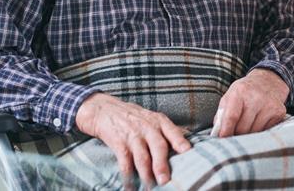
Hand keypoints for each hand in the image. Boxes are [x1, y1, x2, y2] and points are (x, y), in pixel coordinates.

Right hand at [75, 93, 190, 187]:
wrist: (105, 110)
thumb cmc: (134, 117)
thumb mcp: (153, 118)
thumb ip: (168, 131)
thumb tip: (188, 142)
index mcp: (160, 121)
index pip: (173, 131)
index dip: (181, 142)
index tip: (188, 152)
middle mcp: (148, 128)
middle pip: (158, 147)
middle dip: (162, 165)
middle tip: (165, 180)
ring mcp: (133, 136)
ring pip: (142, 157)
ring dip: (146, 174)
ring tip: (151, 187)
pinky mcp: (119, 143)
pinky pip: (124, 162)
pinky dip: (128, 176)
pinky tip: (131, 186)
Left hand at [212, 69, 288, 137]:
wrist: (268, 81)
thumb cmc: (244, 92)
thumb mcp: (229, 96)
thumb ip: (221, 114)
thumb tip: (217, 134)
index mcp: (240, 91)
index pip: (231, 117)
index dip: (226, 131)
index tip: (222, 139)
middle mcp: (256, 97)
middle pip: (243, 128)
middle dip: (237, 134)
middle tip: (235, 132)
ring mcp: (269, 105)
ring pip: (255, 132)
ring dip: (248, 134)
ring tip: (247, 126)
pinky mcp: (279, 112)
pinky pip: (266, 131)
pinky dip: (260, 131)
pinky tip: (258, 122)